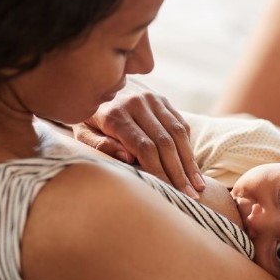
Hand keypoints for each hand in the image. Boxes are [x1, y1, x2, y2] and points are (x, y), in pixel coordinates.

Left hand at [72, 80, 205, 197]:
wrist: (94, 83)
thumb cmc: (86, 118)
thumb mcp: (81, 132)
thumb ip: (99, 145)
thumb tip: (128, 158)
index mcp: (115, 114)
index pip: (145, 147)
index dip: (159, 171)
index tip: (169, 191)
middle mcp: (136, 103)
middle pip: (165, 142)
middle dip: (178, 172)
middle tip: (190, 196)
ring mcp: (152, 99)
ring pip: (177, 133)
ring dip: (189, 162)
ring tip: (198, 186)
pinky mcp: (162, 99)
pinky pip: (180, 123)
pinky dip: (188, 146)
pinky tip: (192, 167)